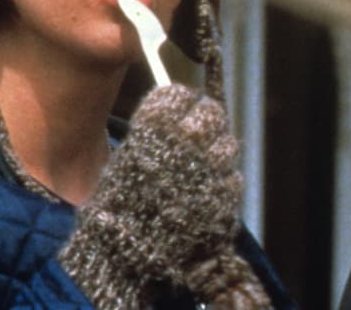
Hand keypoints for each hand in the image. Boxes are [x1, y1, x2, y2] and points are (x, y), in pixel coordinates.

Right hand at [59, 85, 268, 308]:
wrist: (123, 255)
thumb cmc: (116, 210)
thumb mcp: (124, 163)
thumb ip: (152, 137)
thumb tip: (177, 115)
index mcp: (153, 129)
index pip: (179, 96)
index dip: (183, 101)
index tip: (183, 107)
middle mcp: (184, 141)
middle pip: (210, 113)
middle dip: (207, 119)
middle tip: (201, 132)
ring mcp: (207, 168)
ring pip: (228, 143)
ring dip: (219, 150)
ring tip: (206, 165)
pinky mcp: (224, 196)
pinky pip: (234, 177)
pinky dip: (225, 182)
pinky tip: (211, 191)